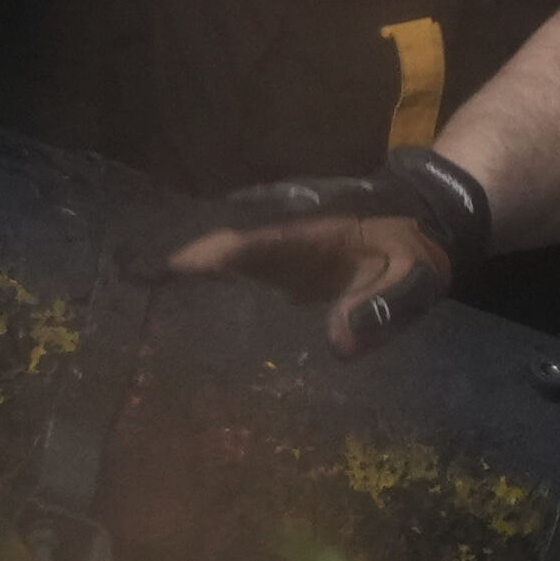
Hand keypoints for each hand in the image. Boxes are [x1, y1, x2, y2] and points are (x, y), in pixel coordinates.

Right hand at [157, 158, 487, 355]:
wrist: (433, 216)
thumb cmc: (419, 245)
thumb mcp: (413, 275)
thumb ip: (382, 305)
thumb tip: (339, 344)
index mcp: (311, 239)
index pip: (253, 244)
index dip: (212, 255)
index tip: (167, 266)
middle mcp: (285, 243)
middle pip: (223, 251)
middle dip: (178, 269)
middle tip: (127, 290)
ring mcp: (281, 255)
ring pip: (227, 264)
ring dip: (187, 281)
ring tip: (137, 307)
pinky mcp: (283, 269)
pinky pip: (240, 277)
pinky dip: (211, 290)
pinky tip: (186, 323)